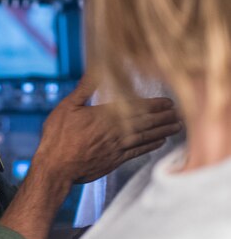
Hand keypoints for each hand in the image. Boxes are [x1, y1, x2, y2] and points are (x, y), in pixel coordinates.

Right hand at [33, 74, 182, 183]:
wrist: (56, 167)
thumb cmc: (58, 136)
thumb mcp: (67, 107)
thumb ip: (85, 89)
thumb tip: (97, 71)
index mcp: (105, 115)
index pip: (137, 107)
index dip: (155, 104)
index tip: (169, 101)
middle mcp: (116, 131)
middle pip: (147, 122)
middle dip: (165, 116)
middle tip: (180, 112)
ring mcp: (117, 147)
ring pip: (147, 136)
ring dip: (164, 130)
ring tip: (178, 126)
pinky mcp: (115, 160)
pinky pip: (139, 151)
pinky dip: (152, 146)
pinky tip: (160, 142)